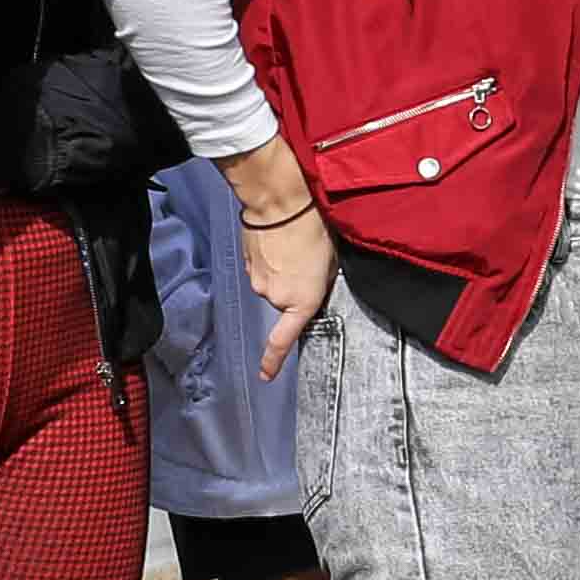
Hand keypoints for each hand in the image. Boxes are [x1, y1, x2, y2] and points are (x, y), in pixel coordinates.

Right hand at [242, 191, 335, 382]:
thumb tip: (313, 287)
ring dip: (282, 272)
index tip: (265, 375)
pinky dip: (269, 262)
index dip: (273, 360)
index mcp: (302, 301)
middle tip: (307, 262)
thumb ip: (322, 283)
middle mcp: (276, 297)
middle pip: (285, 301)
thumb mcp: (332, 262)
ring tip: (292, 248)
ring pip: (272, 285)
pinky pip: (261, 271)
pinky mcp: (247, 265)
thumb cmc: (313, 231)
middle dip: (295, 287)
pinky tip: (278, 243)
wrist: (280, 205)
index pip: (284, 339)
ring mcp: (258, 281)